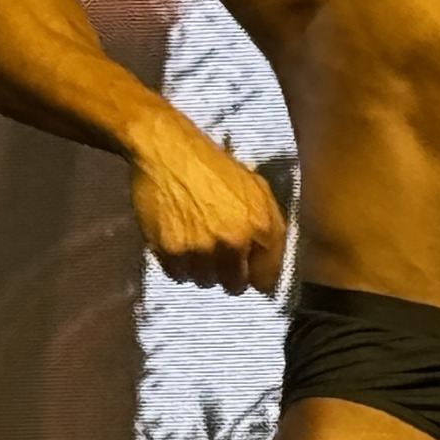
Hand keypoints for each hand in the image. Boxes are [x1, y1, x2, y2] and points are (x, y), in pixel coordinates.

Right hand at [125, 107, 284, 294]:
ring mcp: (199, 250)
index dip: (259, 278)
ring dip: (203, 270)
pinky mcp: (169, 251)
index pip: (267, 280)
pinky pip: (178, 275)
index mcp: (260, 229)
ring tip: (198, 245)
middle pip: (235, 287)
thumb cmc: (216, 167)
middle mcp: (232, 244)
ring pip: (206, 282)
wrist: (168, 152)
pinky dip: (179, 265)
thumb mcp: (258, 190)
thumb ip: (271, 227)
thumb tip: (271, 261)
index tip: (250, 273)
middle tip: (220, 256)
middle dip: (230, 274)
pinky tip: (180, 243)